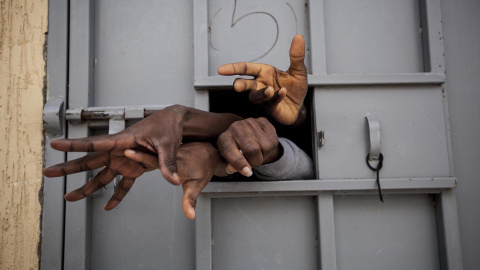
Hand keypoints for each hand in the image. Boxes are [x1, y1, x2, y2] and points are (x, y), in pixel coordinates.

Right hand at [43, 105, 240, 209]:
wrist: (174, 124)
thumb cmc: (168, 128)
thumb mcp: (168, 144)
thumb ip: (167, 162)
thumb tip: (173, 181)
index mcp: (122, 140)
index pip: (94, 143)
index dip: (74, 144)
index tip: (55, 143)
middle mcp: (118, 151)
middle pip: (89, 161)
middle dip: (68, 167)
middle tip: (48, 172)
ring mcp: (124, 160)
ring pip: (100, 176)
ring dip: (86, 187)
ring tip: (69, 197)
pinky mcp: (133, 167)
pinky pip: (122, 184)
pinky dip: (117, 195)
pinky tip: (108, 207)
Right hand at [217, 34, 307, 124]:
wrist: (300, 107)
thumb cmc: (295, 88)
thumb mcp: (299, 70)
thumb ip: (296, 56)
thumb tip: (298, 37)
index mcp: (264, 72)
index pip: (246, 68)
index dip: (233, 68)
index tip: (221, 69)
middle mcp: (261, 84)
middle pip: (245, 83)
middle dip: (240, 84)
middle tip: (237, 86)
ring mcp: (264, 98)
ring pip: (255, 96)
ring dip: (261, 93)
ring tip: (269, 90)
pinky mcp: (271, 109)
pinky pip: (271, 103)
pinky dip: (277, 97)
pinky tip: (282, 92)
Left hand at [217, 117, 280, 176]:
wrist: (245, 134)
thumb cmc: (236, 150)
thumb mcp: (231, 159)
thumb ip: (234, 166)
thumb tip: (245, 170)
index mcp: (224, 138)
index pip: (230, 150)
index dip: (239, 163)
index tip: (247, 172)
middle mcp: (236, 127)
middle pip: (252, 149)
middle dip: (255, 161)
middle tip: (254, 164)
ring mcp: (250, 122)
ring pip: (266, 147)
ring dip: (264, 155)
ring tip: (258, 154)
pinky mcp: (263, 121)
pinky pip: (273, 141)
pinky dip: (270, 149)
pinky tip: (263, 147)